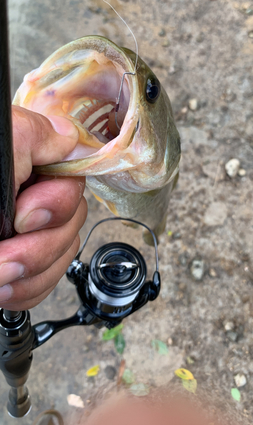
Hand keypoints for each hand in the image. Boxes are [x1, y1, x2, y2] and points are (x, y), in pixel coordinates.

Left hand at [0, 106, 86, 309]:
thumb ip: (31, 135)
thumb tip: (68, 139)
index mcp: (26, 161)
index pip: (73, 178)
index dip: (56, 202)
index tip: (22, 216)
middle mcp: (29, 191)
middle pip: (71, 221)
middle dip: (39, 247)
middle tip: (4, 257)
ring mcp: (23, 228)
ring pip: (61, 253)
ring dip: (31, 273)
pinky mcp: (16, 258)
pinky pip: (44, 279)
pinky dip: (26, 288)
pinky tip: (2, 286)